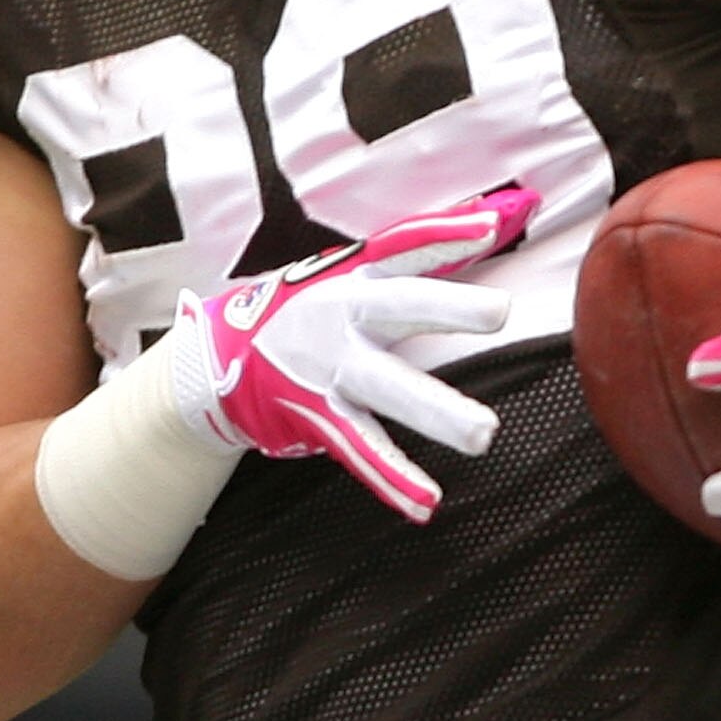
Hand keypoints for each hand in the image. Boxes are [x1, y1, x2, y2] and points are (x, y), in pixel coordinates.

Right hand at [170, 189, 537, 524]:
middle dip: (449, 308)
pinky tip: (426, 504)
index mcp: (357, 278)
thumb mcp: (350, 273)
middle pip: (402, 307)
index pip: (406, 247)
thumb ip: (423, 250)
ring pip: (391, 391)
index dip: (446, 232)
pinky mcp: (320, 419)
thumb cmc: (305, 311)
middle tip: (500, 311)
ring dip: (437, 412)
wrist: (220, 361)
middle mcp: (346, 319)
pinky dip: (393, 481)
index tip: (492, 226)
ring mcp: (332, 372)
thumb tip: (499, 216)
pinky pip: (363, 453)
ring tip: (483, 434)